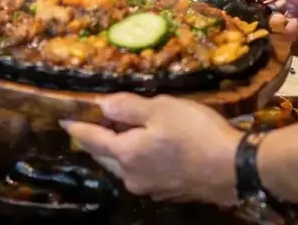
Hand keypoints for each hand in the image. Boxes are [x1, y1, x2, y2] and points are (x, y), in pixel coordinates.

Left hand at [62, 94, 240, 204]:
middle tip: (94, 119)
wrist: (234, 168)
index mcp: (125, 153)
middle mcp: (130, 175)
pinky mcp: (166, 192)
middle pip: (104, 155)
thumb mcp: (160, 108)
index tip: (63, 118)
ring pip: (122, 165)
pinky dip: (136, 157)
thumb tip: (102, 104)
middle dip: (96, 137)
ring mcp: (149, 187)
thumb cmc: (195, 132)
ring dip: (117, 148)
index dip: (76, 125)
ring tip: (121, 130)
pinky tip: (147, 146)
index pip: (91, 138)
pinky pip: (140, 171)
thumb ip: (127, 107)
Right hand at [232, 0, 297, 59]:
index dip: (243, 13)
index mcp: (281, 2)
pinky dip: (283, 41)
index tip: (227, 16)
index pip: (257, 11)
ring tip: (275, 20)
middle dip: (253, 26)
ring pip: (272, 40)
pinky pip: (287, 51)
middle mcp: (286, 21)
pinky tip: (287, 28)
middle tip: (239, 26)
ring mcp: (296, 38)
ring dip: (270, 31)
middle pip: (262, 28)